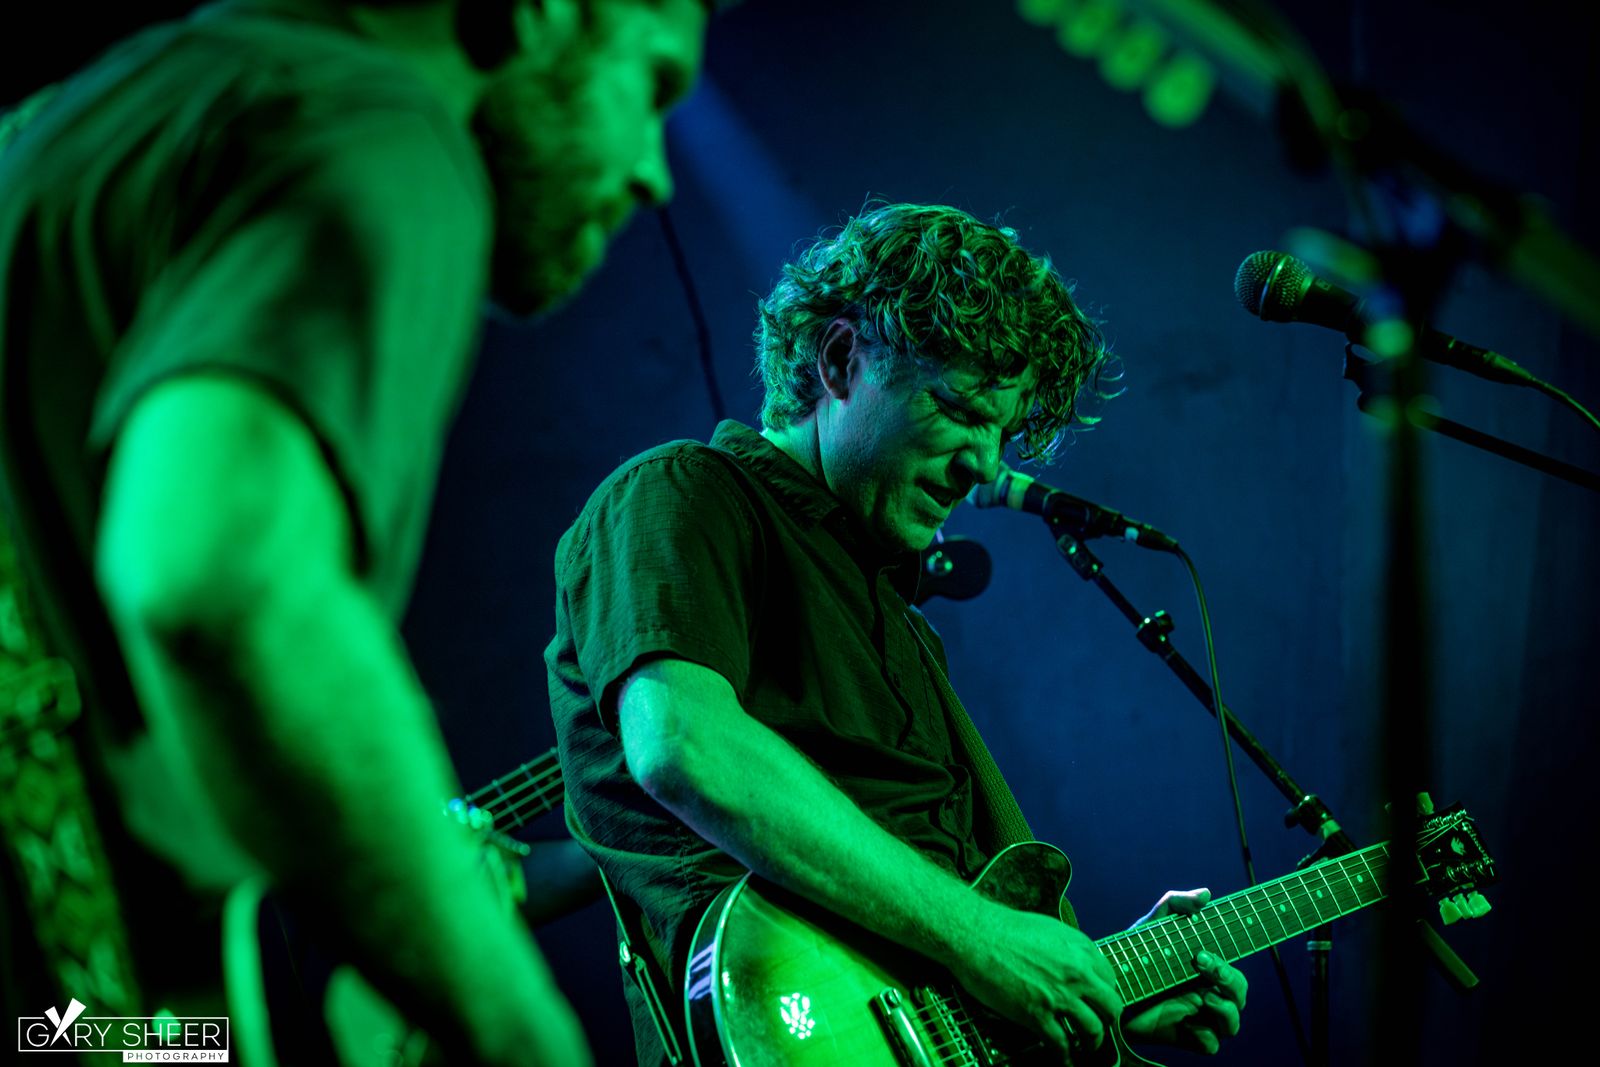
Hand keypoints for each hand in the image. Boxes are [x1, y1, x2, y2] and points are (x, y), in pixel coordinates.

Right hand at [946, 900, 1123, 1060]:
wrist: (975, 934)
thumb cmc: (1005, 928)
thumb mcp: (1049, 929)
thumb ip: (1069, 950)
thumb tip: (1074, 966)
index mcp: (1081, 949)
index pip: (1111, 979)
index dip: (1104, 993)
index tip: (1097, 1001)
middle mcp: (1077, 974)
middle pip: (1111, 1007)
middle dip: (1107, 1020)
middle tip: (1098, 1024)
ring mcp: (1058, 996)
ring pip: (1093, 1030)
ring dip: (1091, 1042)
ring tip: (1084, 1045)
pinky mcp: (1037, 1015)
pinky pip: (1061, 1044)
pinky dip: (1064, 1056)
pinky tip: (1063, 1058)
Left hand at [1121, 889, 1246, 1054]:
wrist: (1106, 989)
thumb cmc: (1133, 955)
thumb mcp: (1151, 926)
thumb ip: (1175, 904)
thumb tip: (1207, 894)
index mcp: (1204, 970)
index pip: (1233, 967)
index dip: (1231, 963)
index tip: (1205, 951)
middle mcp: (1205, 992)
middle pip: (1239, 993)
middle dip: (1229, 979)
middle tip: (1201, 963)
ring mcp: (1197, 1017)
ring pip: (1232, 1023)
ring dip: (1226, 1010)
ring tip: (1205, 998)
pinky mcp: (1185, 1036)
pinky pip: (1211, 1045)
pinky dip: (1205, 1036)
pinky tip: (1188, 1023)